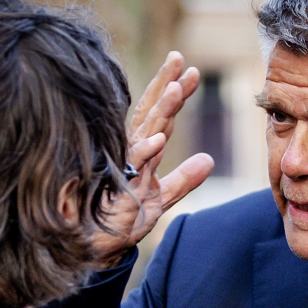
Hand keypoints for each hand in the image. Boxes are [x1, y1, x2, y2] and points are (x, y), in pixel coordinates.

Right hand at [90, 52, 213, 266]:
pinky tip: (160, 137)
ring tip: (178, 88)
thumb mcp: (160, 199)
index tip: (190, 71)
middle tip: (179, 58)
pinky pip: (134, 166)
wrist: (98, 249)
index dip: (173, 93)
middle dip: (165, 85)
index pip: (158, 117)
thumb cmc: (121, 222)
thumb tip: (208, 159)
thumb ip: (183, 179)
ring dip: (162, 110)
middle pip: (150, 113)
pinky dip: (146, 151)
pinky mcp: (118, 188)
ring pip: (144, 133)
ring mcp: (123, 168)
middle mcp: (130, 154)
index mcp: (141, 154)